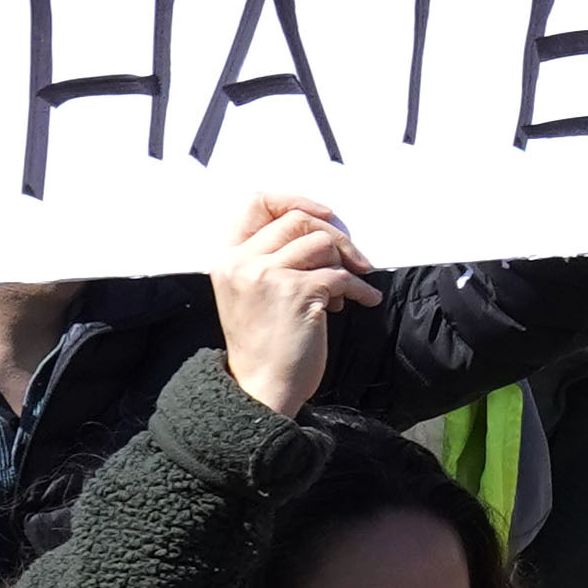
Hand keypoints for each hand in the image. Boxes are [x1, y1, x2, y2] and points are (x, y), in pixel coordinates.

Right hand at [211, 191, 374, 418]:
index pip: (255, 203)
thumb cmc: (263, 344)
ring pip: (320, 242)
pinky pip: (339, 274)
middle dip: (334, 236)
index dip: (294, 200)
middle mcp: (241, 262)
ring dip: (345, 264)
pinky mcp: (295, 291)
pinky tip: (361, 302)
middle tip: (353, 260)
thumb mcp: (252, 293)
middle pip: (297, 220)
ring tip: (346, 290)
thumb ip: (271, 259)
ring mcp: (266, 275)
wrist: (261, 387)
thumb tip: (320, 230)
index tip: (325, 215)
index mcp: (226, 259)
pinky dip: (359, 288)